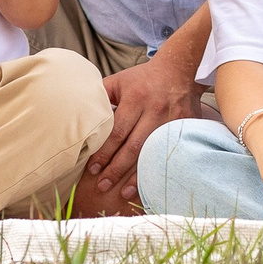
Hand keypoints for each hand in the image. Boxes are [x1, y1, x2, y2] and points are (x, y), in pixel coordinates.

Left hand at [86, 54, 205, 202]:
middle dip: (116, 169)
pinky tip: (148, 184)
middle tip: (102, 184)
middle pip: (134, 147)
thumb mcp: (119, 82)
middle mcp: (154, 111)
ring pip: (152, 154)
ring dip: (136, 176)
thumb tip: (77, 114)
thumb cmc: (142, 79)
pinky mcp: (185, 128)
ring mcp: (172, 121)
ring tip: (122, 193)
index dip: (104, 152)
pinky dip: (158, 170)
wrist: (179, 70)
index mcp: (136, 99)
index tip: (92, 169)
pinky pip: (169, 154)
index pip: (117, 132)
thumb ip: (100, 97)